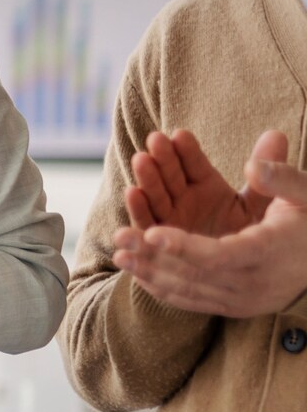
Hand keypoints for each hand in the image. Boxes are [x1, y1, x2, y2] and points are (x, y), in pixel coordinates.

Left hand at [112, 140, 306, 317]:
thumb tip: (254, 163)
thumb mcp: (306, 195)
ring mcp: (242, 300)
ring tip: (118, 253)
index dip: (186, 245)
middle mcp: (254, 283)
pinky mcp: (233, 306)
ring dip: (149, 271)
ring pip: (188, 290)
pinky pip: (191, 301)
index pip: (223, 255)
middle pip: (195, 273)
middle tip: (118, 236)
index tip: (153, 232)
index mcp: (270, 252)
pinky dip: (161, 288)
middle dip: (153, 255)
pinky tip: (135, 273)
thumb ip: (281, 178)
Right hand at [125, 129, 286, 236]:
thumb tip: (277, 135)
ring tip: (142, 160)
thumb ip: (271, 172)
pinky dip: (139, 210)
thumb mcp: (265, 202)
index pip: (194, 164)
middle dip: (161, 159)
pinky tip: (133, 192)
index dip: (187, 150)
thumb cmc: (260, 237)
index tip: (180, 135)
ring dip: (147, 179)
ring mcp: (170, 222)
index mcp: (208, 188)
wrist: (253, 277)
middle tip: (155, 141)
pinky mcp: (159, 244)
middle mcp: (185, 202)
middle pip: (170, 178)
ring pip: (156, 198)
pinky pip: (148, 226)